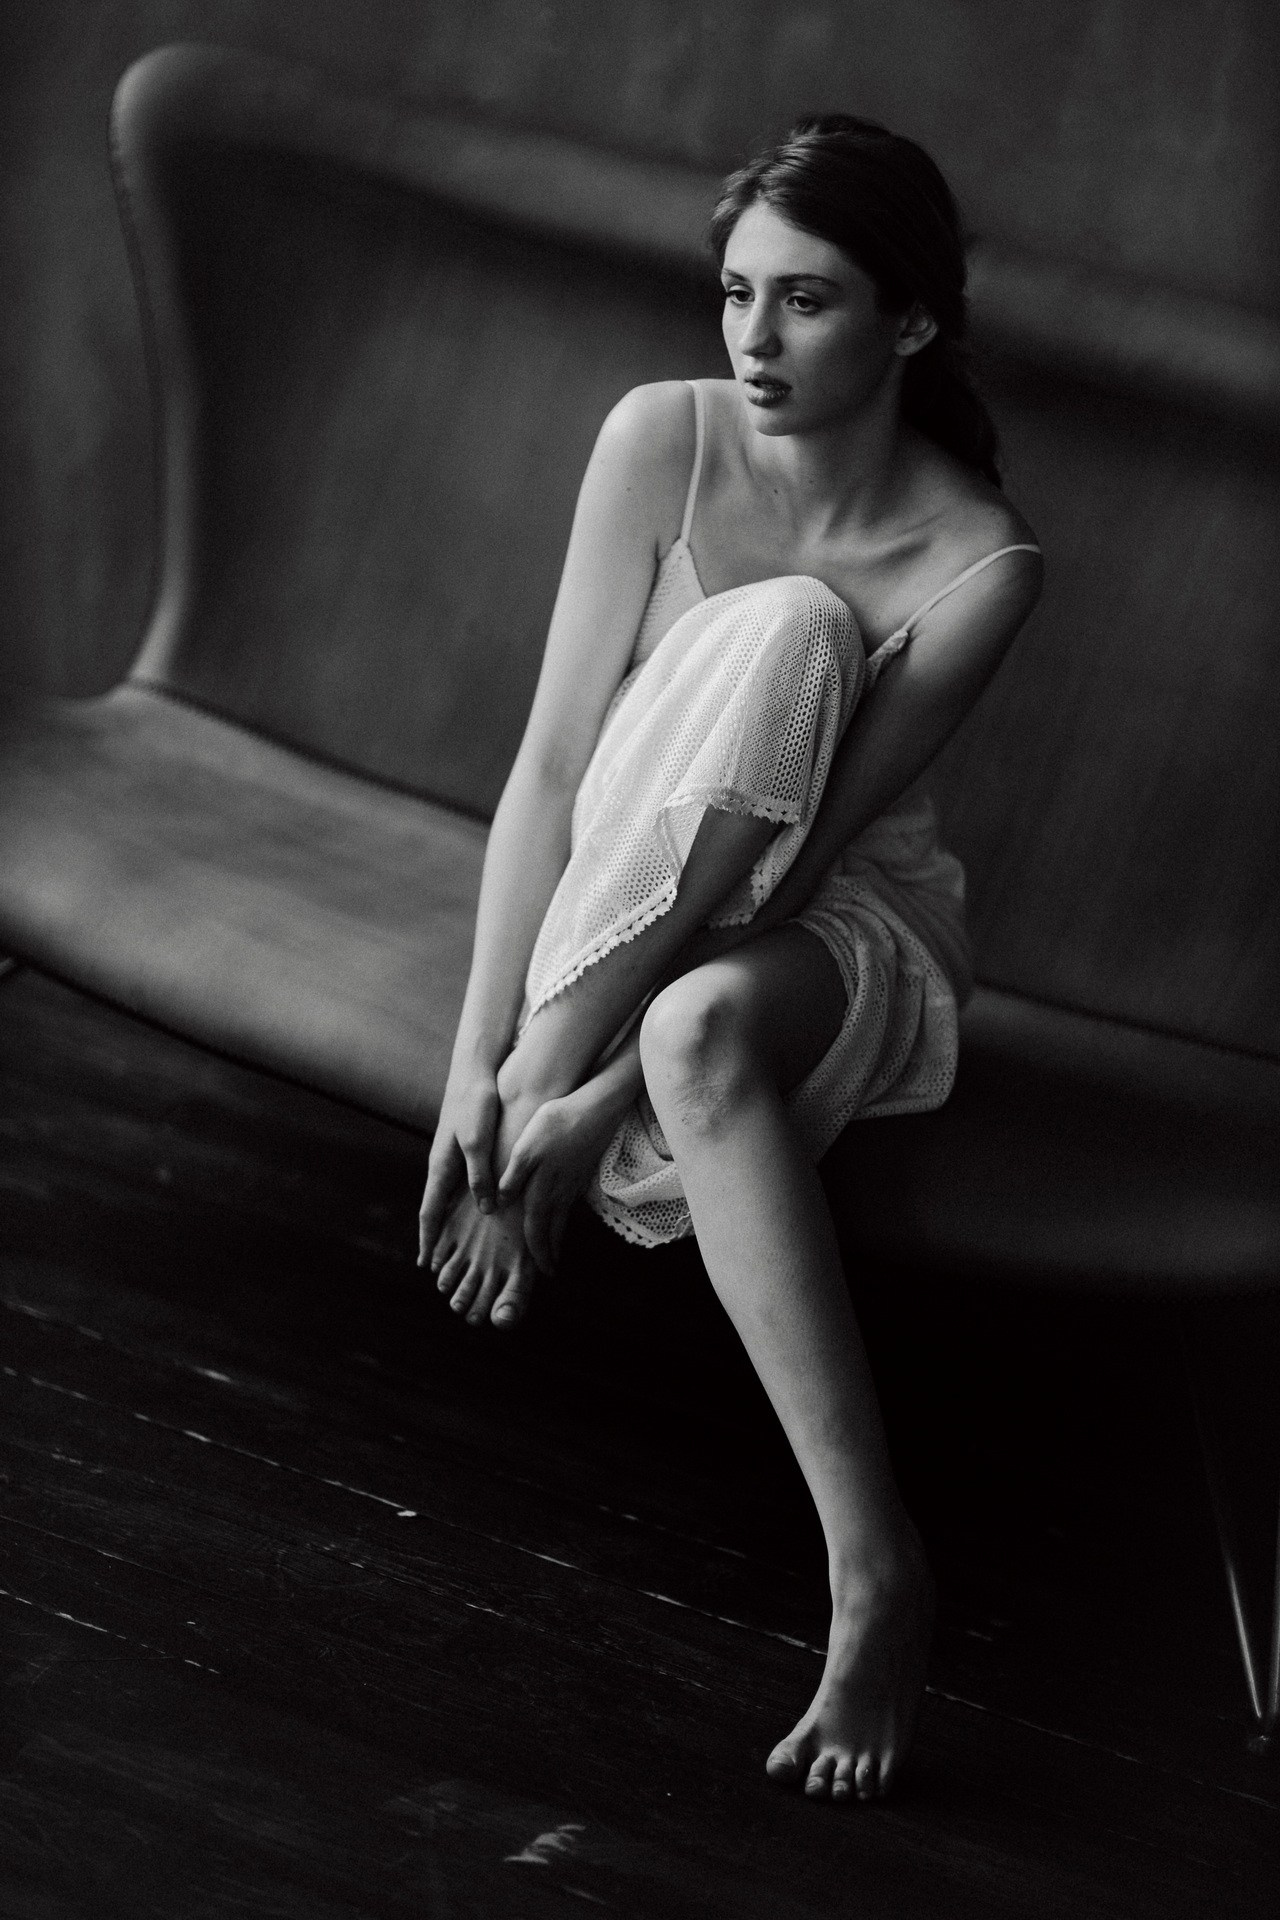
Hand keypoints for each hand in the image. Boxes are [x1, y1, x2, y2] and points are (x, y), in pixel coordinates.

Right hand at [417, 1056, 500, 1266]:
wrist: (475, 1072)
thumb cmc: (476, 1105)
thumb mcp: (478, 1142)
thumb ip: (480, 1175)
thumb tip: (484, 1210)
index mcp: (441, 1167)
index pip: (430, 1213)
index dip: (429, 1240)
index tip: (426, 1265)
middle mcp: (442, 1165)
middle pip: (436, 1210)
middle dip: (435, 1238)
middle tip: (436, 1266)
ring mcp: (452, 1157)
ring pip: (448, 1199)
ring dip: (448, 1223)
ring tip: (454, 1247)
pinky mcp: (463, 1149)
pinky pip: (460, 1185)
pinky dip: (462, 1204)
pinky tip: (473, 1212)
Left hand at [496, 1082, 623, 1274]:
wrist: (595, 1108)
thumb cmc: (556, 1123)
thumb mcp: (526, 1147)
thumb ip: (513, 1177)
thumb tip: (501, 1203)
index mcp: (543, 1187)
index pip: (536, 1228)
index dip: (536, 1252)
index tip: (539, 1272)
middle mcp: (560, 1191)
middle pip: (552, 1229)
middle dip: (550, 1253)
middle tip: (550, 1273)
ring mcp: (573, 1183)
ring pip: (563, 1218)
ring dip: (559, 1239)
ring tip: (557, 1254)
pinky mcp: (580, 1172)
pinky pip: (570, 1205)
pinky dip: (565, 1220)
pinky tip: (563, 1219)